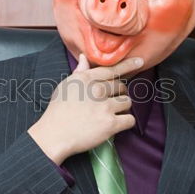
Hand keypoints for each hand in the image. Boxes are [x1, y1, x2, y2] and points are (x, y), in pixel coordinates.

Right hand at [27, 54, 142, 164]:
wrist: (54, 135)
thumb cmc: (57, 111)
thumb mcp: (65, 86)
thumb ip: (79, 72)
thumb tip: (85, 58)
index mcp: (86, 79)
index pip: (112, 69)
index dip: (128, 65)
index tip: (139, 61)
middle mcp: (97, 90)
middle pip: (121, 86)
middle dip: (118, 93)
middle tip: (108, 102)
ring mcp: (105, 107)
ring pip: (127, 102)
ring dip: (122, 108)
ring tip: (109, 114)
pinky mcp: (111, 124)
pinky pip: (129, 119)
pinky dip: (125, 122)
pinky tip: (115, 124)